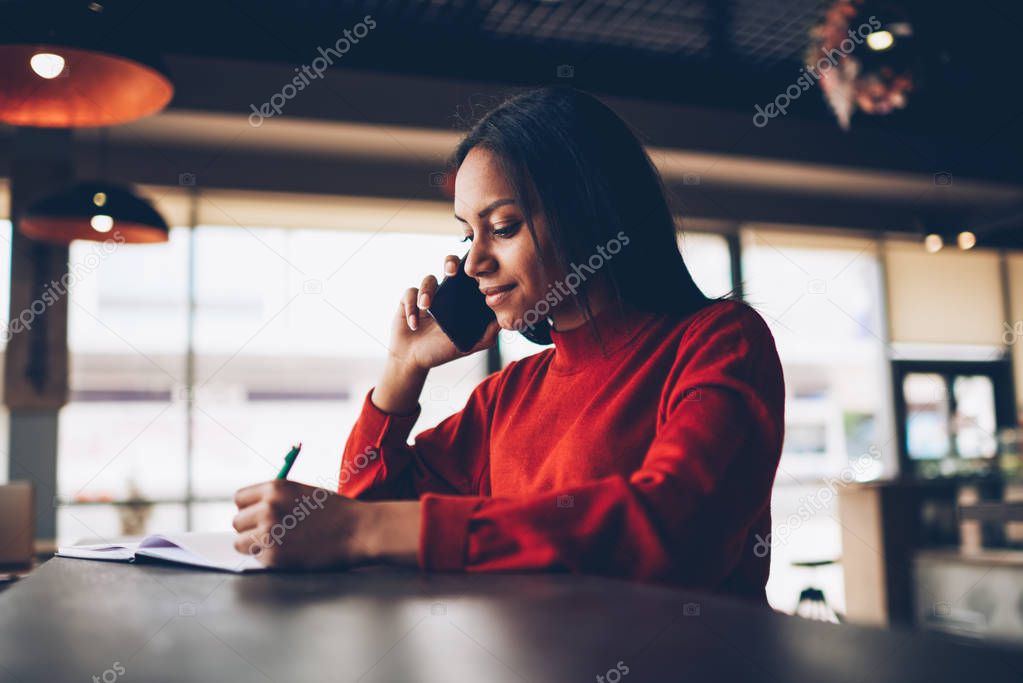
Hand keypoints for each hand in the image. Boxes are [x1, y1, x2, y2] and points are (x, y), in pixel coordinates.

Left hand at [232, 480, 421, 569]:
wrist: (358, 530)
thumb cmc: (334, 512)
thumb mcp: (302, 493)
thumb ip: (275, 499)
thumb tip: (250, 512)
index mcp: (275, 488)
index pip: (240, 499)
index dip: (249, 509)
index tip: (258, 516)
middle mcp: (268, 508)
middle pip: (237, 522)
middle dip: (250, 528)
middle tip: (272, 533)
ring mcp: (269, 533)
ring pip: (241, 542)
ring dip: (255, 545)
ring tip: (279, 543)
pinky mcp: (274, 556)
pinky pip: (256, 558)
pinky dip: (268, 558)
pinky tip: (289, 552)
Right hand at [388, 254, 499, 370]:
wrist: (414, 359)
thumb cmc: (441, 350)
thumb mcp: (469, 345)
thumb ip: (487, 335)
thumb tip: (504, 321)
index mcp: (461, 299)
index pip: (469, 277)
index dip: (472, 270)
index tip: (475, 274)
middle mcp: (445, 293)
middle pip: (450, 265)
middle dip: (451, 262)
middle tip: (451, 271)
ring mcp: (426, 295)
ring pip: (428, 279)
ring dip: (426, 291)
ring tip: (426, 307)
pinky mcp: (408, 300)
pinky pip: (409, 293)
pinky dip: (411, 308)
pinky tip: (414, 323)